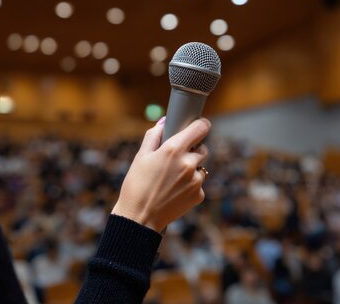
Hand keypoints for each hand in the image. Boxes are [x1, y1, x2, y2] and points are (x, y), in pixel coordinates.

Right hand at [111, 117, 210, 232]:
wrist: (139, 218)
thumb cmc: (136, 185)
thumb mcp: (141, 156)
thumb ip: (154, 135)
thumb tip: (164, 122)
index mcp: (174, 149)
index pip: (201, 128)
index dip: (200, 125)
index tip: (197, 127)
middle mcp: (189, 163)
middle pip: (203, 148)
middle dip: (192, 150)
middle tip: (176, 159)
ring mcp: (196, 180)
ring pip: (201, 167)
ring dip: (192, 169)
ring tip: (171, 179)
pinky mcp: (199, 195)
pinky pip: (198, 184)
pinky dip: (190, 185)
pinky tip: (174, 191)